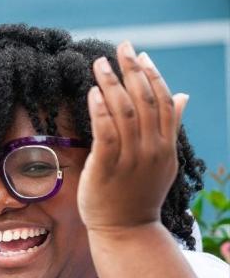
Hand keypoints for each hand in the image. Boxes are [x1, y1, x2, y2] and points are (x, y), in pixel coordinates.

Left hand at [78, 41, 188, 233]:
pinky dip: (100, 109)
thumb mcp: (163, 160)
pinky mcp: (107, 166)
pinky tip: (92, 92)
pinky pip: (105, 132)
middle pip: (145, 100)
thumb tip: (184, 96)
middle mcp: (152, 148)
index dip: (153, 75)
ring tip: (99, 62)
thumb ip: (171, 126)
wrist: (127, 230)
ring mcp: (131, 157)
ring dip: (112, 83)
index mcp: (166, 144)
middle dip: (133, 70)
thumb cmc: (139, 194)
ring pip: (124, 111)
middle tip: (122, 46)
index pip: (164, 101)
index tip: (141, 55)